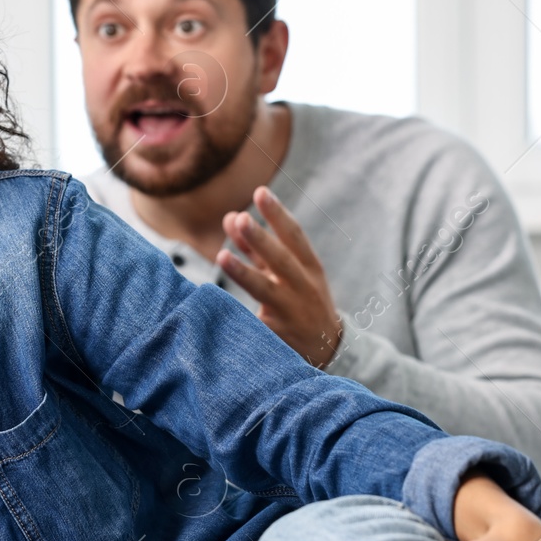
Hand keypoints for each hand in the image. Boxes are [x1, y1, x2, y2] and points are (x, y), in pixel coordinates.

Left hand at [215, 186, 341, 366]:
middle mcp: (303, 286)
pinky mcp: (276, 333)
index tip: (260, 192)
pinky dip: (234, 309)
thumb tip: (231, 218)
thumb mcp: (289, 271)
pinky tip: (213, 301)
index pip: (294, 236)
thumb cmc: (301, 299)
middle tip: (241, 218)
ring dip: (243, 272)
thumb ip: (258, 248)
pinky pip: (252, 318)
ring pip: (265, 290)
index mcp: (310, 267)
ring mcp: (290, 311)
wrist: (328, 348)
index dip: (277, 214)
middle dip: (261, 239)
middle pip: (281, 260)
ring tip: (222, 256)